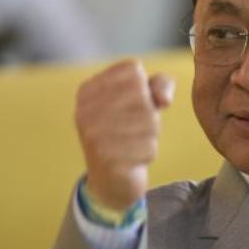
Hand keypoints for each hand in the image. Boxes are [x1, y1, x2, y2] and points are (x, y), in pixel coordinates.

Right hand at [75, 59, 174, 210]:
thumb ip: (160, 84)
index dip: (144, 87)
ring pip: (150, 120)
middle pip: (144, 95)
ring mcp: (93, 135)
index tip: (131, 105)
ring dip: (150, 134)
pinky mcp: (106, 159)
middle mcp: (85, 109)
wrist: (111, 179)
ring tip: (132, 143)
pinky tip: (131, 159)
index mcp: (88, 89)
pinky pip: (149, 146)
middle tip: (133, 128)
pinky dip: (148, 153)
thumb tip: (164, 99)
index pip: (133, 69)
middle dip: (149, 113)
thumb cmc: (130, 132)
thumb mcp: (144, 100)